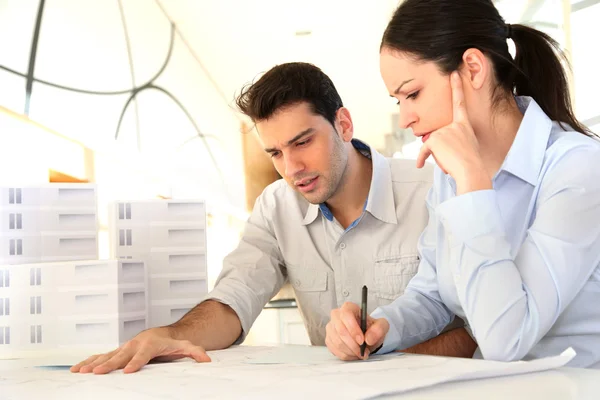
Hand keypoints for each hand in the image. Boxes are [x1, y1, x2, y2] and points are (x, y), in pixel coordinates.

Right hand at [70, 327, 210, 373]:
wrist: (160, 335)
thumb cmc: (172, 343)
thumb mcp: (186, 347)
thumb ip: (196, 353)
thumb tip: (207, 360)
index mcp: (150, 345)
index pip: (143, 355)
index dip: (136, 362)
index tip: (127, 371)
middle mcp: (134, 345)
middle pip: (120, 356)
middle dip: (108, 365)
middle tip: (97, 373)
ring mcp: (124, 348)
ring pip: (106, 355)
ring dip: (93, 363)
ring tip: (81, 372)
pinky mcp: (116, 352)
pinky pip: (100, 356)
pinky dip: (87, 362)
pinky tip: (76, 370)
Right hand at [325, 302, 389, 360]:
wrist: (366, 336)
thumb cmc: (371, 328)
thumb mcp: (381, 326)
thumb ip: (379, 329)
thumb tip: (368, 338)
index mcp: (349, 307)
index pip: (346, 315)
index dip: (353, 329)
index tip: (362, 341)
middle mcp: (337, 315)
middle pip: (340, 330)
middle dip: (353, 344)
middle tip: (363, 351)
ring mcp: (331, 327)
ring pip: (337, 342)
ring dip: (350, 351)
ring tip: (361, 353)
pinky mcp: (329, 339)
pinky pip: (334, 349)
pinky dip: (346, 355)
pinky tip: (353, 354)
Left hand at [416, 71, 491, 194]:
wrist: (471, 171)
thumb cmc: (470, 163)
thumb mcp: (465, 146)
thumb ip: (452, 139)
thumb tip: (432, 143)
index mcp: (464, 125)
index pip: (459, 103)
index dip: (456, 87)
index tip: (453, 73)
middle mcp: (454, 125)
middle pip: (438, 136)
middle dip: (441, 150)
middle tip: (455, 158)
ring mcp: (444, 131)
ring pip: (432, 145)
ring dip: (436, 156)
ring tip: (450, 162)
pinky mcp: (435, 139)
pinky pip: (423, 150)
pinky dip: (421, 158)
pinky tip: (420, 165)